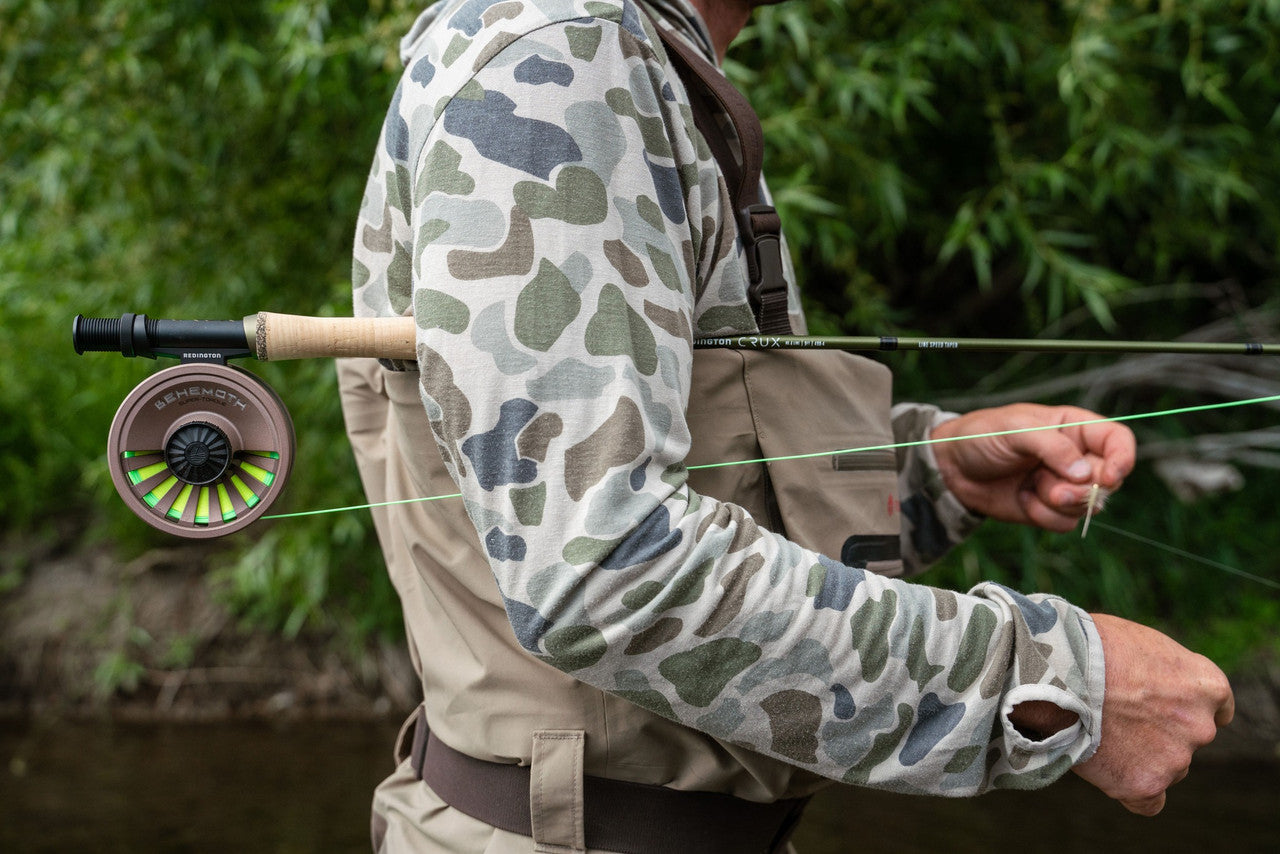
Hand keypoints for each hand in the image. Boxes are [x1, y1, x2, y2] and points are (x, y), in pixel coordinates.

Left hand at [930, 403, 1135, 531]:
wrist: (951, 468)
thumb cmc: (981, 436)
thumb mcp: (1015, 429)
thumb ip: (1051, 446)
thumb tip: (1083, 473)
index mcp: (1074, 427)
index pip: (1118, 440)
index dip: (1123, 459)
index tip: (1110, 476)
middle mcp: (1075, 456)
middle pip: (1107, 480)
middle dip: (1084, 490)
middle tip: (1055, 489)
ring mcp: (1063, 484)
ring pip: (1088, 506)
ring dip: (1060, 503)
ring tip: (1031, 488)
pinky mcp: (1048, 509)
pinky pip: (1064, 523)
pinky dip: (1043, 516)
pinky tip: (1022, 499)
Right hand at [1073, 614, 1234, 814]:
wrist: (1059, 673)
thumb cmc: (1090, 645)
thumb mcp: (1141, 644)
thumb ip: (1160, 672)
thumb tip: (1148, 685)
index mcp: (1205, 685)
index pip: (1218, 708)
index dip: (1188, 708)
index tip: (1168, 709)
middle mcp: (1200, 725)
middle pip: (1186, 740)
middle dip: (1160, 733)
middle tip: (1117, 719)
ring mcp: (1175, 759)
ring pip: (1166, 768)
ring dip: (1141, 758)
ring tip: (1097, 735)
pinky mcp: (1145, 784)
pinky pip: (1148, 801)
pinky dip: (1132, 789)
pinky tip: (1109, 773)